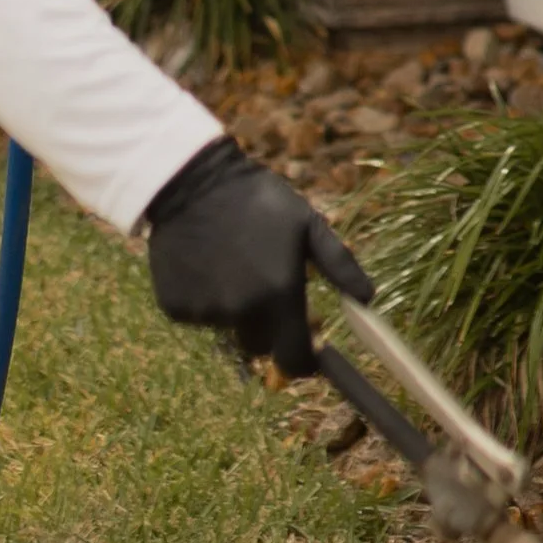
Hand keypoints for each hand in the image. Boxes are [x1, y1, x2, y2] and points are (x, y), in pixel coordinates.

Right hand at [143, 137, 373, 378]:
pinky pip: (197, 315)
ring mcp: (205, 311)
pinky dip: (203, 298)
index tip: (307, 348)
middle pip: (260, 344)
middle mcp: (241, 310)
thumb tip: (368, 300)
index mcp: (278, 293)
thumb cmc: (259, 199)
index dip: (304, 361)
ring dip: (234, 306)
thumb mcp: (307, 224)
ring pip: (228, 326)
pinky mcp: (174, 306)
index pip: (295, 359)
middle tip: (264, 284)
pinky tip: (203, 263)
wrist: (192, 181)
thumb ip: (340, 265)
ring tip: (230, 261)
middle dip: (267, 324)